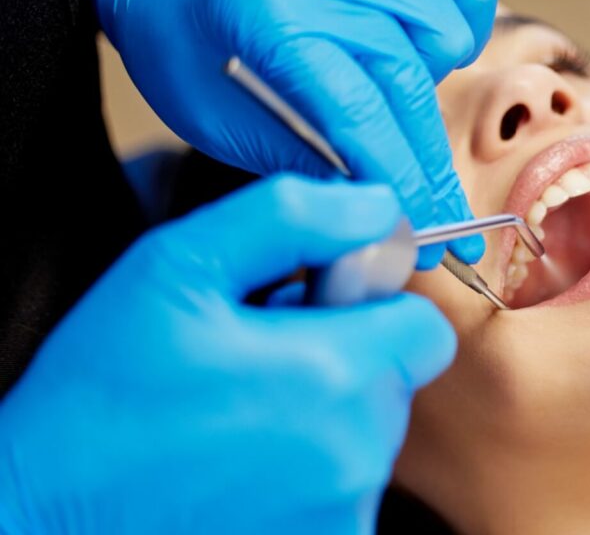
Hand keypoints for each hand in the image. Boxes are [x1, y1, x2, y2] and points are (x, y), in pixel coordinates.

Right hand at [0, 176, 454, 534]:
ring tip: (241, 408)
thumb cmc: (102, 390)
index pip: (426, 327)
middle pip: (397, 379)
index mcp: (332, 375)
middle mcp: (352, 456)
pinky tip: (241, 456)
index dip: (376, 305)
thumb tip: (376, 205)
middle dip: (346, 354)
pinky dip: (309, 465)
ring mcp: (341, 513)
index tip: (317, 306)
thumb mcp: (180, 265)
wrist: (45, 511)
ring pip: (371, 433)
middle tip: (262, 355)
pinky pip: (345, 485)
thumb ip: (294, 218)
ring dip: (325, 411)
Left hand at [89, 0, 496, 265]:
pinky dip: (461, 31)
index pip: (358, 111)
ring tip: (393, 101)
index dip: (400, 178)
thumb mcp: (215, 118)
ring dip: (432, 89)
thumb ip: (301, 159)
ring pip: (446, 37)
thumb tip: (377, 205)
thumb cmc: (183, 37)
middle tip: (443, 217)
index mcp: (262, 9)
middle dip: (429, 165)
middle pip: (408, 82)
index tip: (427, 229)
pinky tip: (425, 53)